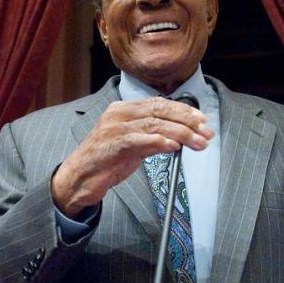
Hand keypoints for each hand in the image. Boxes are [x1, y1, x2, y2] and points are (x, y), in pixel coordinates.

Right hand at [51, 97, 212, 217]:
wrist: (78, 178)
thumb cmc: (105, 162)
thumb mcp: (133, 146)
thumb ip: (153, 139)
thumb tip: (179, 138)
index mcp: (124, 110)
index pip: (159, 103)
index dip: (184, 110)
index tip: (202, 120)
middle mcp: (119, 114)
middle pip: (160, 111)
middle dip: (187, 121)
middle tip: (206, 131)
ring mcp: (114, 128)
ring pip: (154, 124)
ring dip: (180, 133)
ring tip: (198, 142)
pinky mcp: (111, 145)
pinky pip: (139, 140)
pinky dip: (159, 142)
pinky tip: (174, 147)